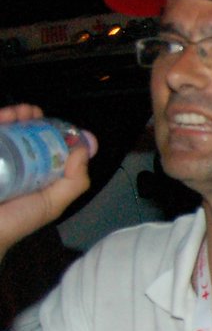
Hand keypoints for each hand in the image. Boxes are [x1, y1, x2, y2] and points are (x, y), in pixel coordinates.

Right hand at [0, 104, 94, 252]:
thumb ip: (74, 181)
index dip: (58, 135)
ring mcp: (0, 157)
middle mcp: (18, 164)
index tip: (67, 128)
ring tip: (25, 112)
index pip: (50, 148)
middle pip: (28, 134)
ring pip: (9, 129)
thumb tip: (85, 149)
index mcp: (37, 174)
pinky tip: (9, 115)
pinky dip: (1, 118)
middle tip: (37, 114)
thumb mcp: (53, 203)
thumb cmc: (18, 219)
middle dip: (35, 121)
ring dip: (18, 115)